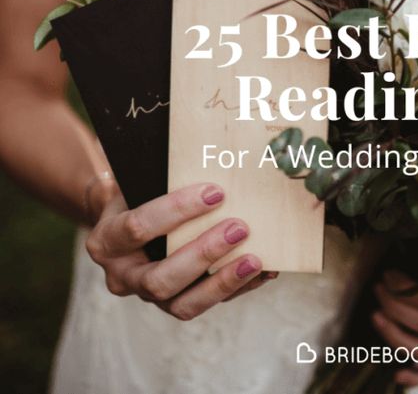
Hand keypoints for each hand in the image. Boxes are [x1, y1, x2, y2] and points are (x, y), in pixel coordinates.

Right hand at [85, 181, 275, 319]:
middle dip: (203, 253)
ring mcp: (149, 297)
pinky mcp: (176, 304)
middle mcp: (123, 277)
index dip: (177, 210)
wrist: (127, 225)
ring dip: (223, 282)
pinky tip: (264, 271)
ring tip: (255, 259)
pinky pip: (209, 304)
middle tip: (239, 228)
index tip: (216, 192)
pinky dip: (239, 288)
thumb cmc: (139, 197)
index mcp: (108, 241)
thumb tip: (213, 158)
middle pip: (160, 278)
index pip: (138, 228)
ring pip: (183, 304)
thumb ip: (162, 178)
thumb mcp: (138, 184)